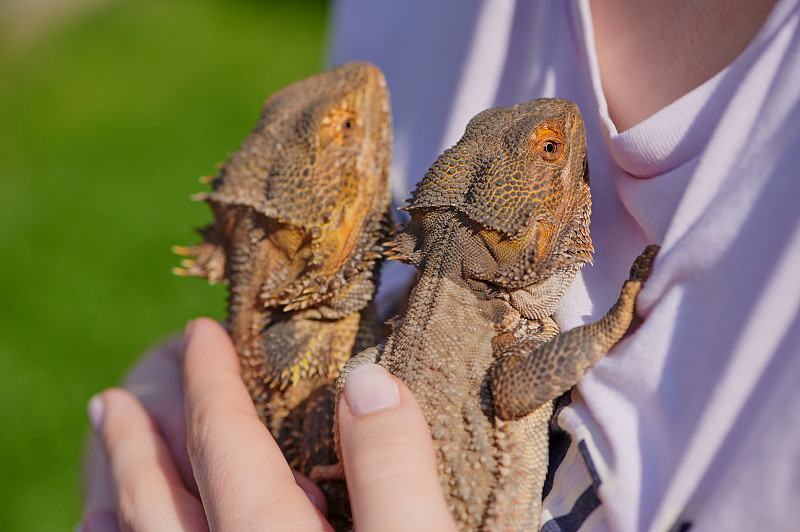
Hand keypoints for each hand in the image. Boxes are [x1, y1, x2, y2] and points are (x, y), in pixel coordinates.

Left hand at [81, 318, 456, 530]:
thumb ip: (394, 470)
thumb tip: (368, 384)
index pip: (227, 445)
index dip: (211, 384)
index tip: (200, 335)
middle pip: (160, 501)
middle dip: (137, 443)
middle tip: (113, 399)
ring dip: (120, 499)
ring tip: (105, 462)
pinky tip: (129, 531)